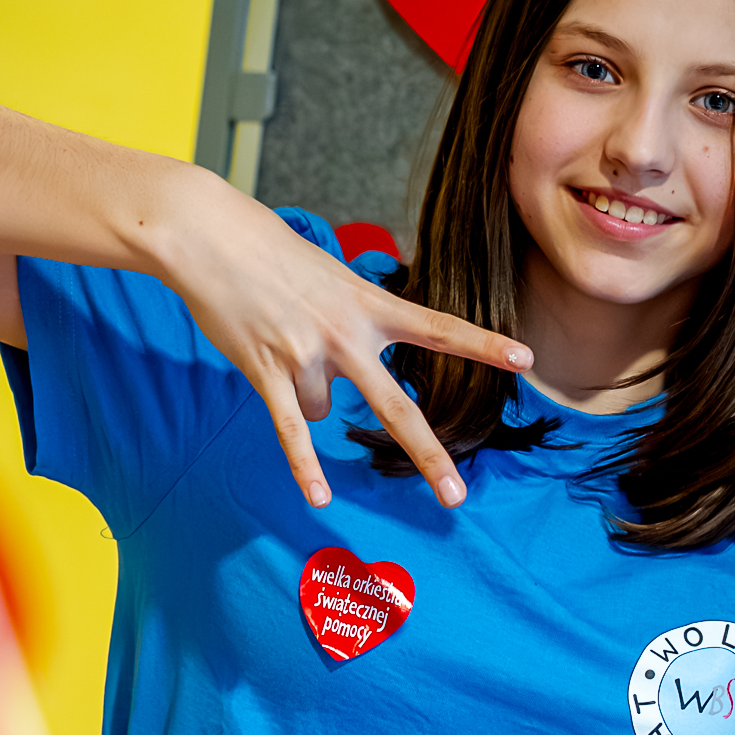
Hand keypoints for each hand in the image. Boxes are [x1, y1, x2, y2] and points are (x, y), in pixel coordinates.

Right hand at [145, 178, 531, 510]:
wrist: (210, 236)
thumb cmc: (271, 254)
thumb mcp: (332, 277)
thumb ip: (351, 327)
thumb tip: (336, 398)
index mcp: (369, 303)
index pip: (438, 328)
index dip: (482, 344)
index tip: (525, 358)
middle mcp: (347, 333)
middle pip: (397, 408)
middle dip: (428, 456)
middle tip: (456, 498)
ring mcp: (307, 354)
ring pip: (326, 409)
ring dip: (305, 391)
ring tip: (279, 342)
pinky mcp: (267, 370)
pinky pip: (292, 430)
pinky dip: (304, 465)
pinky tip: (319, 499)